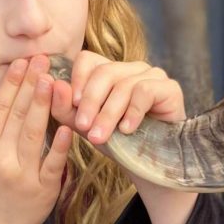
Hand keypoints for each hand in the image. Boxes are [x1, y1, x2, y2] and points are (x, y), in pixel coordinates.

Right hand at [0, 56, 72, 223]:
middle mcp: (0, 161)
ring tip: (52, 80)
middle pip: (17, 117)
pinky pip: (53, 164)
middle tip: (42, 60)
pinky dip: (60, 145)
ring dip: (43, 106)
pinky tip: (68, 125)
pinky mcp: (44, 189)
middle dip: (29, 86)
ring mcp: (22, 176)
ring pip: (34, 136)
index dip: (11, 84)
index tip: (22, 62)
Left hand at [49, 50, 185, 146]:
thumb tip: (54, 85)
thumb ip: (66, 109)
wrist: (149, 164)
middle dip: (91, 101)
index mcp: (110, 72)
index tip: (73, 104)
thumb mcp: (86, 127)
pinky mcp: (169, 87)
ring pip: (123, 85)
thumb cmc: (117, 142)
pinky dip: (132, 112)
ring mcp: (153, 75)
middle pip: (104, 72)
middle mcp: (131, 68)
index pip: (88, 59)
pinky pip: (145, 91)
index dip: (77, 79)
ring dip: (108, 114)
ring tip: (100, 137)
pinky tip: (127, 130)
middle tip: (84, 127)